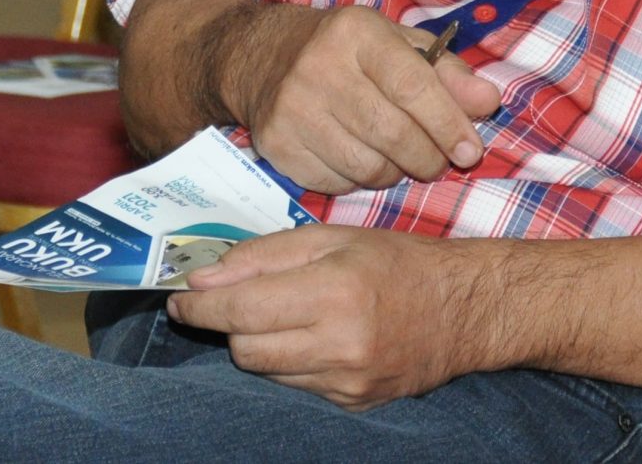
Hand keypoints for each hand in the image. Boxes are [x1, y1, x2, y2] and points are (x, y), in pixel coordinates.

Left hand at [167, 226, 502, 407]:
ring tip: (287, 315)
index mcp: (333, 290)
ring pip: (265, 371)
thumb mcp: (331, 237)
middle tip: (239, 300)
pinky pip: (294, 387)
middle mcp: (339, 343)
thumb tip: (202, 277)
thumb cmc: (395, 262)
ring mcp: (346, 381)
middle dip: (231, 322)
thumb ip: (262, 255)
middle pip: (243, 347)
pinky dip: (290, 362)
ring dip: (260, 343)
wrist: (462, 310)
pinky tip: (315, 338)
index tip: (179, 298)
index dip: (199, 306)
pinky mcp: (352, 404)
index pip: (240, 309)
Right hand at [224, 6, 501, 193]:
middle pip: (393, 134)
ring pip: (367, 166)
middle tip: (438, 162)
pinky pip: (337, 183)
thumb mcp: (398, 44)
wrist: (262, 57)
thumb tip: (488, 102)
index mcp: (357, 33)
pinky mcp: (277, 145)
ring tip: (400, 158)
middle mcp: (320, 67)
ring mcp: (293, 109)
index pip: (412, 86)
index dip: (448, 124)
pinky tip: (362, 159)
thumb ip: (447, 73)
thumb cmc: (346, 50)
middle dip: (428, 157)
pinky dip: (361, 181)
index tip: (471, 151)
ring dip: (397, 173)